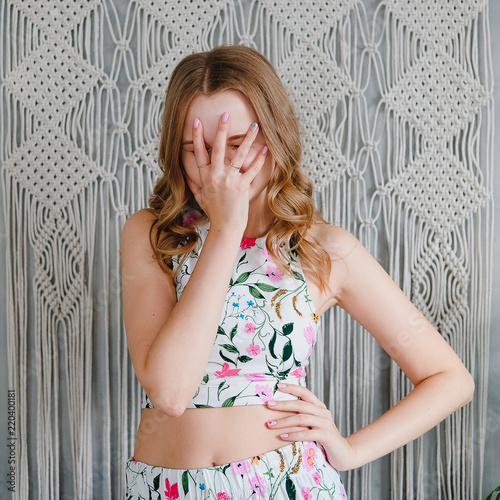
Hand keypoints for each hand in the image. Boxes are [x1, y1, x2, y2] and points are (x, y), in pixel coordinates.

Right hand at [185, 112, 267, 233]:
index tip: (197, 122)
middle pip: (218, 149)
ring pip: (238, 155)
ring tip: (254, 126)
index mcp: (205, 177)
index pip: (199, 153)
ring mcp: (229, 181)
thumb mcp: (200, 197)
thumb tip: (188, 175)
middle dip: (221, 130)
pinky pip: (252, 170)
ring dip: (247, 139)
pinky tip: (265, 149)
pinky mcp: (242, 187)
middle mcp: (216, 176)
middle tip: (225, 114)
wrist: (225, 226)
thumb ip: (194, 184)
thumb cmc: (214, 213)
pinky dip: (259, 160)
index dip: (198, 137)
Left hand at [266, 383, 356, 470]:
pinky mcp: (326, 436)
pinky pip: (307, 433)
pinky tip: (283, 436)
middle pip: (301, 404)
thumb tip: (281, 411)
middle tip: (269, 404)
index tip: (278, 386)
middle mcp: (323, 412)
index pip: (305, 392)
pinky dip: (293, 434)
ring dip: (284, 421)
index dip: (292, 388)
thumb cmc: (324, 438)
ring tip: (271, 424)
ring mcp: (325, 423)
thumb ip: (304, 416)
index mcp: (319, 407)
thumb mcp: (314, 424)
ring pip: (302, 418)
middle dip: (283, 404)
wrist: (344, 453)